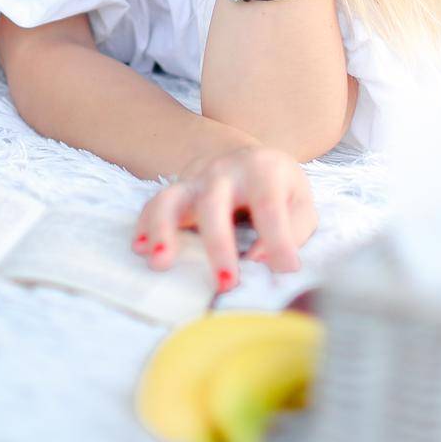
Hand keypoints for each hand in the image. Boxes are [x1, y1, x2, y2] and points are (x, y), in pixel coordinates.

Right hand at [130, 144, 318, 291]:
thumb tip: (262, 259)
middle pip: (214, 203)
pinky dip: (145, 226)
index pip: (269, 205)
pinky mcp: (177, 190)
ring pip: (172, 199)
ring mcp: (195, 179)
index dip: (277, 240)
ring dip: (164, 230)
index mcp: (263, 171)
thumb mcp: (300, 201)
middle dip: (218, 244)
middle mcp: (225, 170)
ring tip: (160, 262)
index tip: (285, 271)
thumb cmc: (278, 188)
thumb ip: (294, 229)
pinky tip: (140, 249)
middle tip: (226, 284)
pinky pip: (154, 205)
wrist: (249, 157)